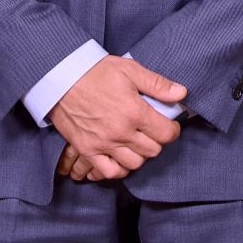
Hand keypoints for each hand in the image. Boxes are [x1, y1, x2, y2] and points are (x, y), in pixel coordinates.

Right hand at [48, 55, 185, 180]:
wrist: (61, 77)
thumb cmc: (96, 71)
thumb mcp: (129, 69)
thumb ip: (157, 84)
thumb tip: (181, 93)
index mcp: (133, 111)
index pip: (165, 133)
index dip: (172, 130)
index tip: (169, 125)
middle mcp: (120, 132)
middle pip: (152, 151)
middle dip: (157, 141)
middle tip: (152, 130)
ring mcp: (103, 144)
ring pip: (134, 164)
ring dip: (139, 155)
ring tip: (136, 142)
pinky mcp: (87, 150)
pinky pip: (109, 172)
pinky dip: (118, 169)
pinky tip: (120, 157)